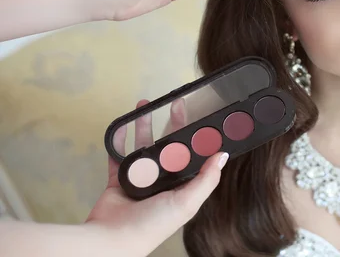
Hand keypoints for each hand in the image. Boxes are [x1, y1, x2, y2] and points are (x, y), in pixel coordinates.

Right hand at [85, 99, 225, 255]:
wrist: (112, 239)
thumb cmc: (152, 225)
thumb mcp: (187, 202)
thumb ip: (206, 179)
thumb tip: (223, 156)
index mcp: (182, 187)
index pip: (193, 156)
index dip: (197, 136)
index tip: (201, 116)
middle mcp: (163, 182)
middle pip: (169, 146)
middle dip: (172, 124)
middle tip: (175, 103)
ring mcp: (140, 180)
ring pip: (144, 146)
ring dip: (144, 125)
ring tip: (144, 105)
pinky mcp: (119, 180)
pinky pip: (118, 155)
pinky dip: (118, 140)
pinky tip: (121, 125)